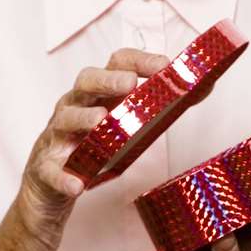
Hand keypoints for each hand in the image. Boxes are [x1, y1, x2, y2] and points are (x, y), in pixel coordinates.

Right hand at [15, 47, 169, 240]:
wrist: (51, 189)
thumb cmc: (93, 149)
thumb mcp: (127, 126)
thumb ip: (161, 107)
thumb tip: (204, 86)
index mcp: (99, 94)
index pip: (116, 64)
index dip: (138, 61)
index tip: (164, 65)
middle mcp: (75, 107)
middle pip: (85, 82)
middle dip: (106, 80)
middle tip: (128, 84)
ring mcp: (57, 136)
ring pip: (65, 120)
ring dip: (82, 119)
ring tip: (100, 122)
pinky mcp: (46, 168)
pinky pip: (52, 170)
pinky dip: (63, 176)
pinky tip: (77, 184)